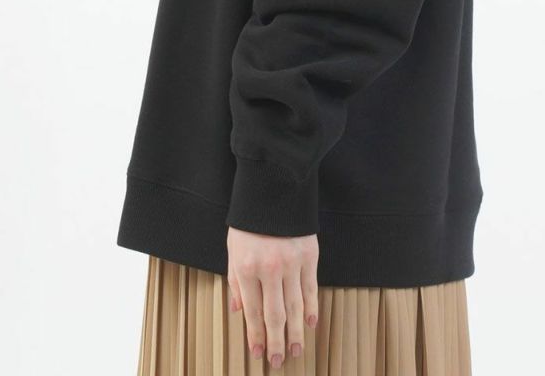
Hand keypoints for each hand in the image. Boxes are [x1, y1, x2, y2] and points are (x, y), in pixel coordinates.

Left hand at [226, 226, 318, 367]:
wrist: (273, 187)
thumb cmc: (250, 219)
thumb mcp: (233, 248)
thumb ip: (235, 280)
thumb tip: (239, 309)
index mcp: (248, 268)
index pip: (253, 312)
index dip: (256, 335)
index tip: (259, 353)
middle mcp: (270, 269)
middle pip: (275, 315)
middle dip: (277, 341)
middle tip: (280, 361)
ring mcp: (292, 262)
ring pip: (295, 306)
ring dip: (296, 332)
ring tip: (297, 350)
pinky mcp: (309, 254)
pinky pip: (311, 287)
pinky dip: (311, 307)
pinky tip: (310, 322)